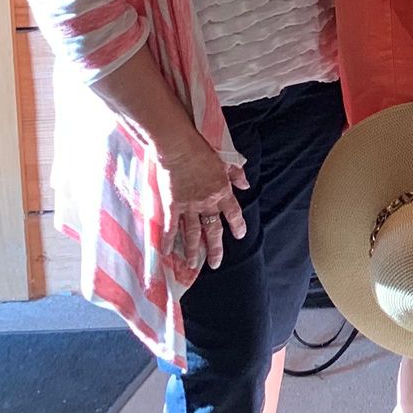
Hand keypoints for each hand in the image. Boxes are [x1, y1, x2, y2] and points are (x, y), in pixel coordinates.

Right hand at [156, 136, 248, 273]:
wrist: (179, 147)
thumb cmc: (202, 150)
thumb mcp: (225, 160)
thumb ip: (236, 174)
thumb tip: (246, 185)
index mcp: (222, 191)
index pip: (233, 213)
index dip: (237, 225)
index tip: (239, 236)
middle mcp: (208, 202)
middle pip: (213, 229)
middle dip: (215, 248)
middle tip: (216, 263)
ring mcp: (189, 206)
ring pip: (192, 233)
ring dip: (193, 250)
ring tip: (192, 265)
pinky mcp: (173, 205)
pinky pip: (170, 227)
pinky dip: (168, 240)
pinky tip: (166, 253)